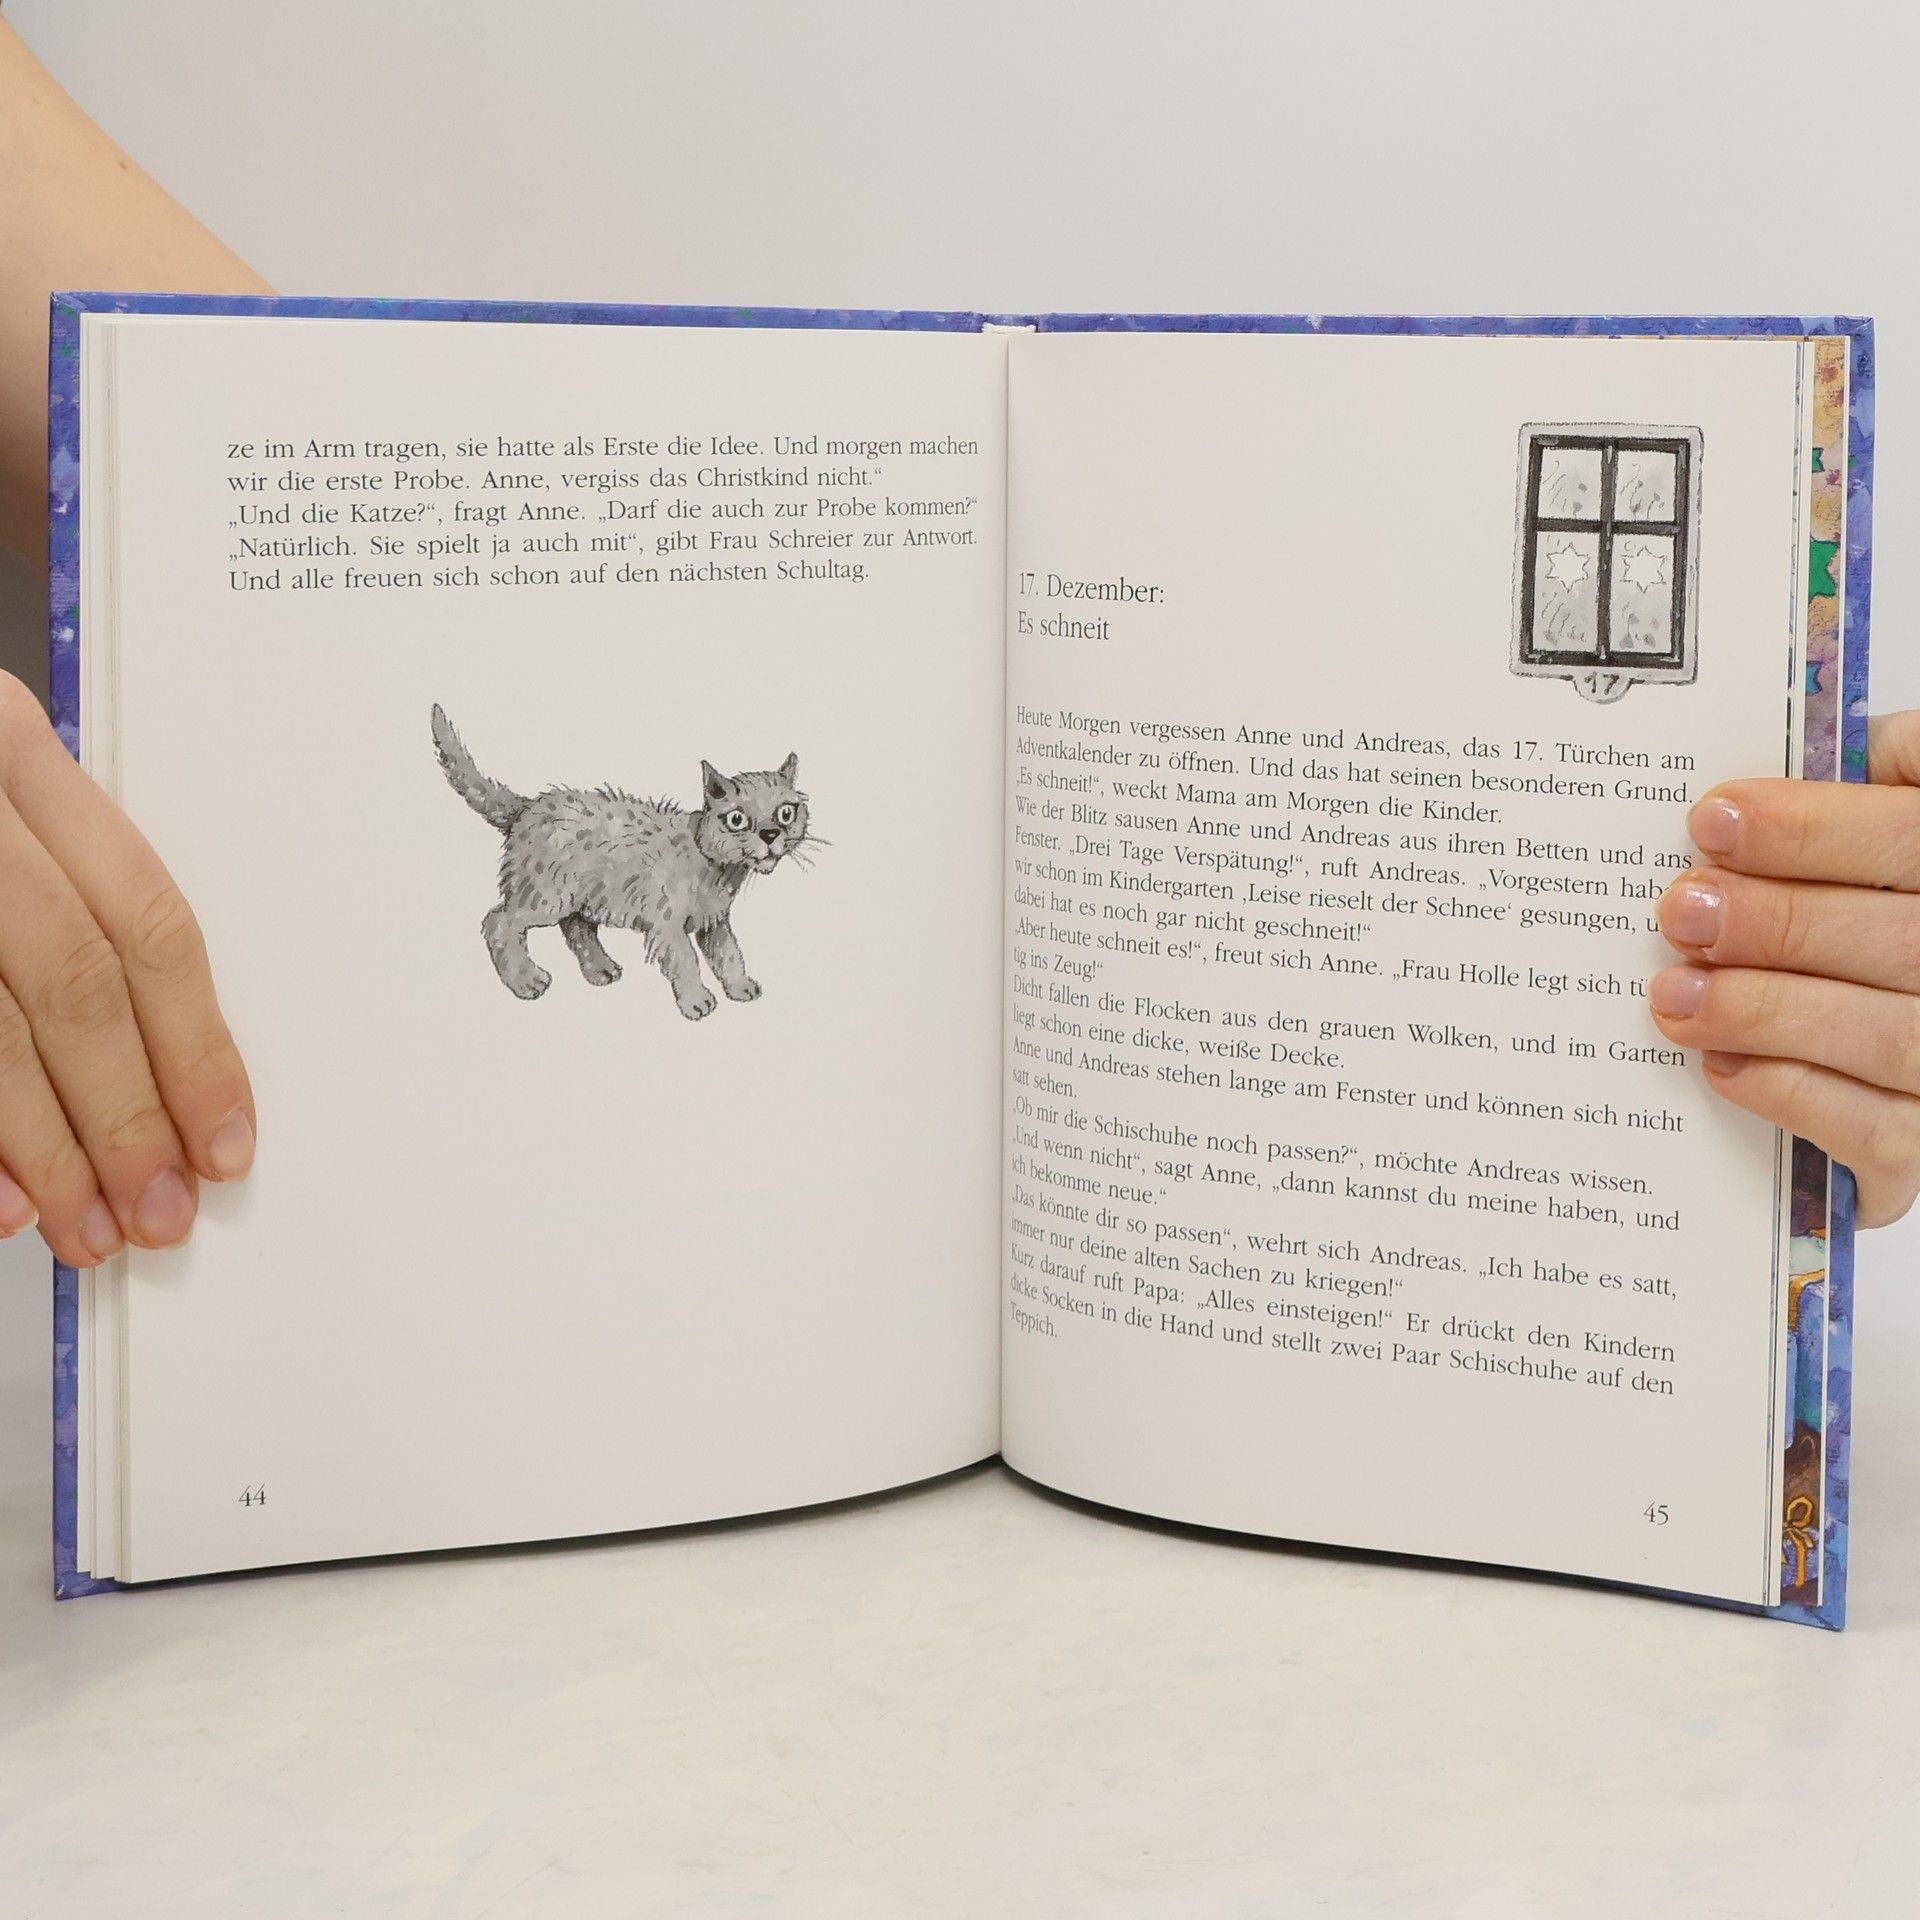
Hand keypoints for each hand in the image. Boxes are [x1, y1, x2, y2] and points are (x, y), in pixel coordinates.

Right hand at [0, 673, 252, 1264]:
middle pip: (79, 980)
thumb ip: (60, 924)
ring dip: (49, 1147)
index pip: (146, 919)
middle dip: (129, 1115)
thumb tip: (151, 1080)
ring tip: (84, 1222)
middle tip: (158, 1206)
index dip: (196, 1045)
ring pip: (0, 1027)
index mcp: (7, 746)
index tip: (221, 1134)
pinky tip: (0, 1198)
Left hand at [1652, 711, 1919, 1225]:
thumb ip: (1876, 793)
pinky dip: (1792, 1092)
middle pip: (1902, 942)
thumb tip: (1812, 756)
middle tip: (1679, 910)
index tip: (1714, 820)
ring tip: (1673, 994)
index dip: (1813, 828)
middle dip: (1776, 922)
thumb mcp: (1889, 833)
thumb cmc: (1880, 922)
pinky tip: (1722, 1065)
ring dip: (1764, 1010)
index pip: (1911, 837)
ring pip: (1885, 1037)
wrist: (1901, 1042)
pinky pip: (1875, 1131)